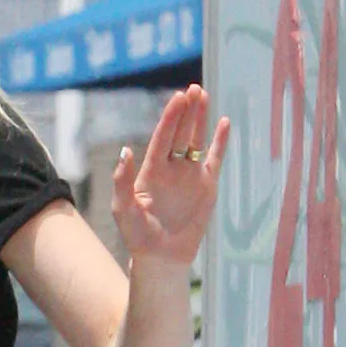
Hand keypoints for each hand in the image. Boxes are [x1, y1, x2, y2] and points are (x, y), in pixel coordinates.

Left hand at [112, 85, 229, 267]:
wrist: (162, 257)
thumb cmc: (138, 235)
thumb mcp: (123, 208)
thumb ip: (122, 180)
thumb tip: (125, 150)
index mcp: (151, 170)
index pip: (162, 137)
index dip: (170, 117)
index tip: (178, 97)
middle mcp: (171, 168)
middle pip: (181, 133)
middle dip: (186, 110)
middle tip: (193, 89)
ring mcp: (190, 175)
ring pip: (197, 140)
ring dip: (200, 119)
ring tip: (204, 95)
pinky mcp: (207, 185)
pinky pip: (215, 158)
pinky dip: (220, 141)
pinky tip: (223, 123)